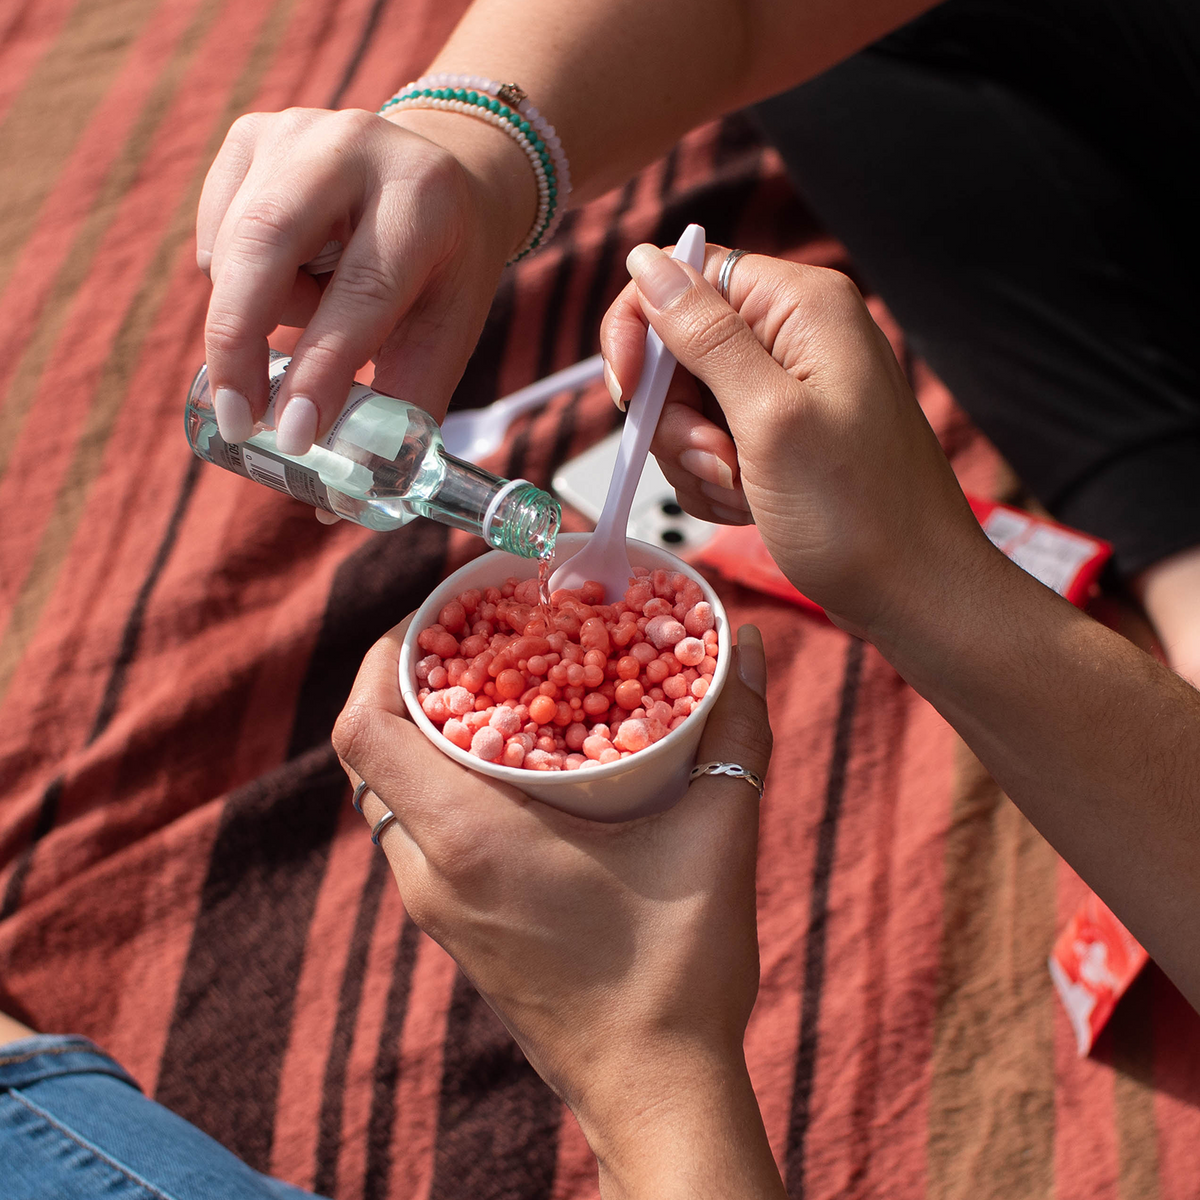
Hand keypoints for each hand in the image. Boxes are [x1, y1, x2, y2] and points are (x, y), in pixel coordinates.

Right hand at [196, 105, 536, 452]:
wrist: (443, 173)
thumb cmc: (443, 269)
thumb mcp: (445, 329)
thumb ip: (400, 408)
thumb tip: (329, 506)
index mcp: (422, 198)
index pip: (364, 292)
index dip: (323, 369)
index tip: (291, 438)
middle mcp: (351, 146)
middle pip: (266, 245)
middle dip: (241, 344)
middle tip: (240, 423)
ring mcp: (292, 130)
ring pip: (233, 251)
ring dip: (258, 312)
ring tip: (314, 313)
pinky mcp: (250, 135)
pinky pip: (215, 236)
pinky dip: (239, 280)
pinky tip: (292, 273)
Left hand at [333, 618, 783, 1197]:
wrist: (654, 1093)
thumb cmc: (676, 972)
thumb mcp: (716, 837)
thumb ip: (736, 732)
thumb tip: (750, 646)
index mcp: (468, 841)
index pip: (363, 730)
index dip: (379, 660)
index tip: (432, 620)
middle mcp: (430, 873)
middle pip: (369, 756)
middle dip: (404, 687)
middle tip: (472, 645)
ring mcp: (436, 908)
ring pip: (389, 798)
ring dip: (421, 738)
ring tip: (494, 695)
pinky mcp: (456, 930)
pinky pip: (417, 835)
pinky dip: (440, 786)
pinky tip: (515, 771)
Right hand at [600, 244, 993, 639]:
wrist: (911, 591)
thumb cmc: (860, 512)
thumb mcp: (769, 417)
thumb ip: (704, 335)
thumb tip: (649, 262)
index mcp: (800, 307)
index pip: (683, 278)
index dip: (641, 331)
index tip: (630, 397)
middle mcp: (794, 338)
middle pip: (678, 351)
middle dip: (677, 418)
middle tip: (721, 461)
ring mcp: (786, 391)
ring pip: (686, 407)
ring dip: (696, 459)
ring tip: (744, 490)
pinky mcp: (779, 438)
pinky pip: (708, 446)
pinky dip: (714, 483)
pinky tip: (749, 506)